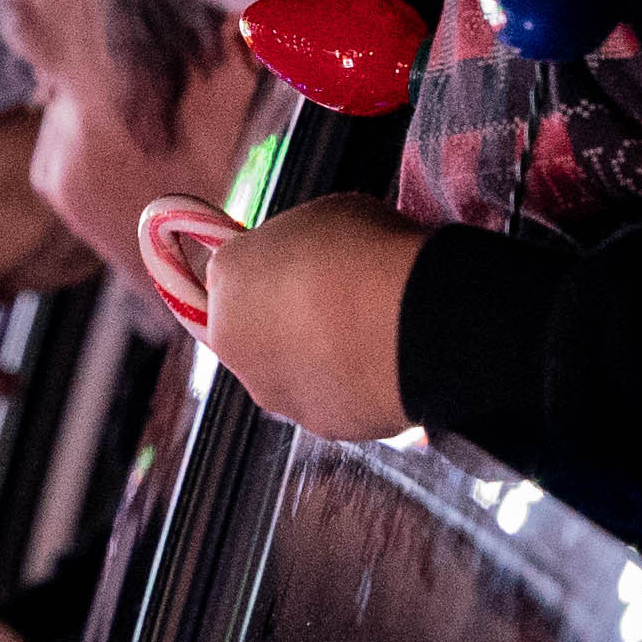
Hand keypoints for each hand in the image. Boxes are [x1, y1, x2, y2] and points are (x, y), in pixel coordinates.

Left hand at [193, 192, 423, 440]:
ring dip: (317, 357)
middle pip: (253, 327)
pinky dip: (350, 387)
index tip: (304, 263)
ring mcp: (272, 390)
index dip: (271, 266)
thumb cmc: (369, 252)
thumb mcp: (323, 217)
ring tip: (369, 336)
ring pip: (290, 370)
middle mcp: (232, 340)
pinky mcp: (317, 424)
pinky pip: (331, 399)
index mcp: (228, 275)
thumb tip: (309, 258)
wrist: (412, 321)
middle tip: (337, 302)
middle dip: (287, 318)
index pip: (235, 270)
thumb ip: (297, 244)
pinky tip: (384, 366)